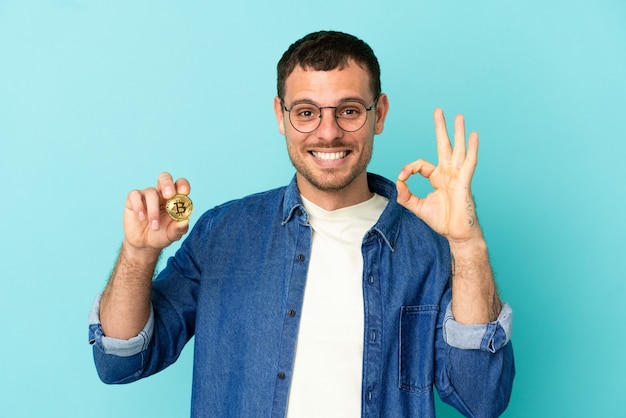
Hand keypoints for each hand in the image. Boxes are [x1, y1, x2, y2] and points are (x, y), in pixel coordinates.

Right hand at [123, 172, 190, 250]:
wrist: (144, 244)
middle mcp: (161, 193)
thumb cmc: (162, 235)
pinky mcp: (133, 200)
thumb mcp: (172, 234)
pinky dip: (138, 206)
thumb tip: (185, 222)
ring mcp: (147, 195)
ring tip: (155, 226)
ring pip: (151, 192)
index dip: (183, 185)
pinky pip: (134, 195)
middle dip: (167, 183)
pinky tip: (142, 218)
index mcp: (175, 198)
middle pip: (164, 177)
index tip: (184, 192)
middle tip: (169, 195)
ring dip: (153, 210)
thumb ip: (179, 229)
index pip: (180, 184)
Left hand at [396, 108, 482, 243]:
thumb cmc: (442, 221)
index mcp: (438, 178)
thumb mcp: (417, 207)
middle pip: (444, 146)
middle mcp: (448, 173)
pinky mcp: (465, 182)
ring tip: (459, 116)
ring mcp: (458, 176)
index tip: (402, 178)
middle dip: (440, 128)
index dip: (409, 168)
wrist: (457, 234)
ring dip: (458, 132)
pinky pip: (469, 162)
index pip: (421, 164)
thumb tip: (398, 183)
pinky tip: (473, 135)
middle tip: (438, 111)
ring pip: (458, 149)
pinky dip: (472, 148)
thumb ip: (406, 196)